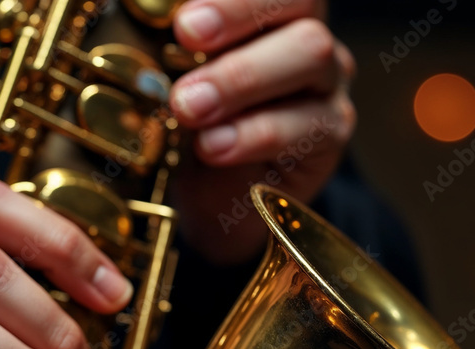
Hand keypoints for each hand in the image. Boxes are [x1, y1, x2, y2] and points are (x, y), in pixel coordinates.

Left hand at [169, 0, 355, 263]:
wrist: (214, 204)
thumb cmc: (191, 131)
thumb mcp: (172, 85)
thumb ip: (171, 53)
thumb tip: (143, 26)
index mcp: (268, 13)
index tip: (183, 17)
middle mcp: (306, 35)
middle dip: (237, 12)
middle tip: (186, 35)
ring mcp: (327, 82)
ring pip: (311, 53)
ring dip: (242, 76)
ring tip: (189, 106)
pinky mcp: (331, 132)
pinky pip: (307, 124)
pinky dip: (253, 134)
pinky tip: (212, 147)